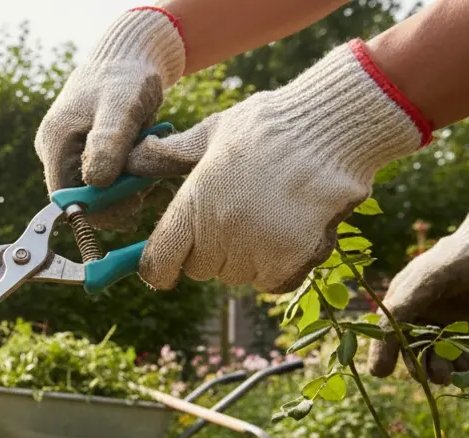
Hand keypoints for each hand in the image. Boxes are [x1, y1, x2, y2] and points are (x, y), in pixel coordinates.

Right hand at [34, 7, 184, 232]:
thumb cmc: (128, 76)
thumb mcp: (121, 107)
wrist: (130, 55)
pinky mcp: (82, 151)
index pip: (64, 198)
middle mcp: (54, 150)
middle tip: (144, 188)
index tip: (130, 205)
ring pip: (91, 190)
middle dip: (112, 200)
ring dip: (120, 191)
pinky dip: (122, 180)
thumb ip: (108, 143)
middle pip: (78, 197)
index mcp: (54, 141)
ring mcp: (66, 151)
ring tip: (145, 172)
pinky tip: (139, 166)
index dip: (95, 210)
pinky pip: (100, 177)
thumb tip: (96, 183)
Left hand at [125, 40, 428, 292]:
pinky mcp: (292, 260)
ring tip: (267, 214)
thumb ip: (171, 155)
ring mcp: (257, 250)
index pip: (158, 264)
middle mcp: (220, 233)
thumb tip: (135, 158)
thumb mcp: (212, 132)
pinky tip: (289, 231)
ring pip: (236, 276)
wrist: (333, 127)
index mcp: (193, 204)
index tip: (165, 264)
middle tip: (234, 215)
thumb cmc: (270, 124)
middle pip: (200, 270)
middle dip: (209, 251)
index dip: (159, 267)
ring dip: (245, 258)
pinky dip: (277, 267)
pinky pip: (271, 282)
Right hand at [368, 198, 468, 383]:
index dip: (383, 353)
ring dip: (449, 369)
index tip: (383, 373)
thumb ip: (400, 311)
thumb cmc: (456, 259)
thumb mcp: (423, 282)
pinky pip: (467, 351)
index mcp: (403, 301)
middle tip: (437, 378)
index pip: (387, 333)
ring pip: (442, 354)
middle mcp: (421, 314)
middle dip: (424, 366)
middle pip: (415, 349)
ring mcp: (446, 321)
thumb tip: (378, 353)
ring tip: (460, 377)